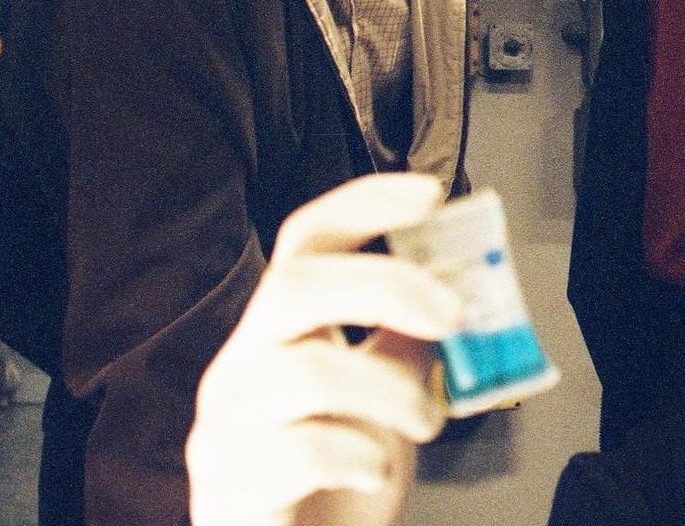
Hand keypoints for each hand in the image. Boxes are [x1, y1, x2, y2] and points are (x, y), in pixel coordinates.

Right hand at [187, 173, 460, 525]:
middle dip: (387, 286)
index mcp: (276, 334)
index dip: (364, 205)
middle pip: (294, 284)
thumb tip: (459, 284)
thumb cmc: (336, 489)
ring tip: (429, 423)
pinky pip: (299, 449)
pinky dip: (358, 456)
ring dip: (392, 391)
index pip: (305, 241)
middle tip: (455, 315)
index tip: (430, 195)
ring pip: (305, 370)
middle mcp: (238, 369)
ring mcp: (225, 427)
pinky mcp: (231, 487)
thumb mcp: (384, 403)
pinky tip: (374, 473)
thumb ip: (406, 345)